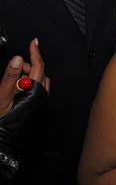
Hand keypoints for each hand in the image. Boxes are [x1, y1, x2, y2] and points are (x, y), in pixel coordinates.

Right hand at [0, 39, 49, 159]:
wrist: (6, 142)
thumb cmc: (3, 120)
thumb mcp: (2, 96)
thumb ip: (10, 77)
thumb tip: (18, 59)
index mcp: (35, 91)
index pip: (38, 66)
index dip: (35, 52)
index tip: (34, 42)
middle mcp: (42, 96)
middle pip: (39, 73)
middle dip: (28, 67)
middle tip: (14, 70)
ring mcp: (42, 102)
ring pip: (40, 82)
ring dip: (29, 77)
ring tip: (14, 83)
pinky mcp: (40, 108)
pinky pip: (39, 91)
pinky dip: (30, 86)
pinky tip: (18, 92)